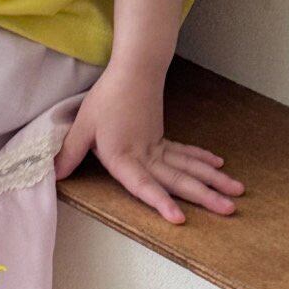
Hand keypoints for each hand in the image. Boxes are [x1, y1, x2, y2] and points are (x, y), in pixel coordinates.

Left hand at [51, 65, 244, 224]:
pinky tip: (219, 168)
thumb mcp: (83, 126)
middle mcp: (146, 155)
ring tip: (236, 193)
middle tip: (230, 210)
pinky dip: (202, 161)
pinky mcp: (162, 138)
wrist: (132, 70)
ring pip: (188, 167)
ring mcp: (157, 147)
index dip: (159, 202)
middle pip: (178, 179)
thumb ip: (70, 152)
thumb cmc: (106, 99)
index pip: (142, 184)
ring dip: (212, 181)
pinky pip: (185, 154)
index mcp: (124, 156)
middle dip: (204, 196)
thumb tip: (52, 176)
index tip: (180, 218)